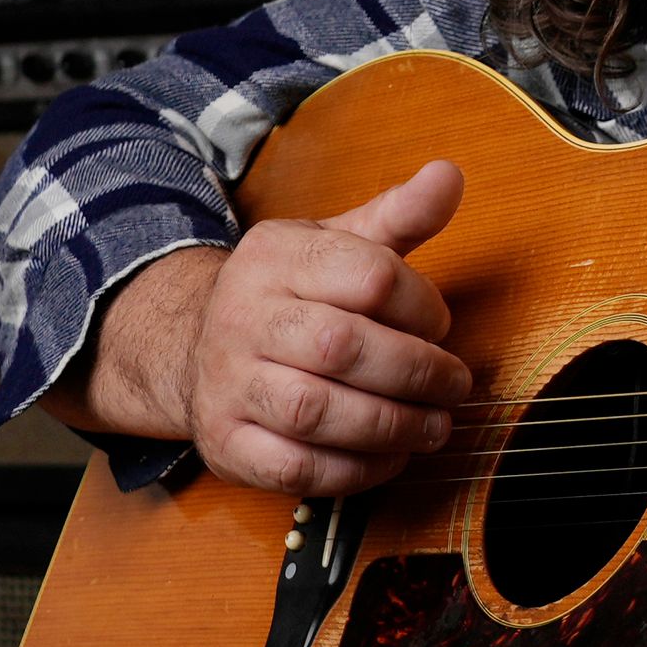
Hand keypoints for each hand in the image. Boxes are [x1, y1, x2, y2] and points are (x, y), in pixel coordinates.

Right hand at [77, 160, 471, 497]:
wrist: (193, 347)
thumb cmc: (289, 296)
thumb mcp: (336, 244)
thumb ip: (399, 216)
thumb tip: (449, 176)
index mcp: (274, 257)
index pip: (369, 275)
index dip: (422, 305)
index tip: (440, 325)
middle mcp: (242, 318)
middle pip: (343, 346)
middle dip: (416, 372)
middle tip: (454, 385)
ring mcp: (228, 385)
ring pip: (317, 412)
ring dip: (392, 426)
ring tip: (435, 426)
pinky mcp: (226, 445)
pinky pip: (296, 469)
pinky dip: (355, 470)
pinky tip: (389, 456)